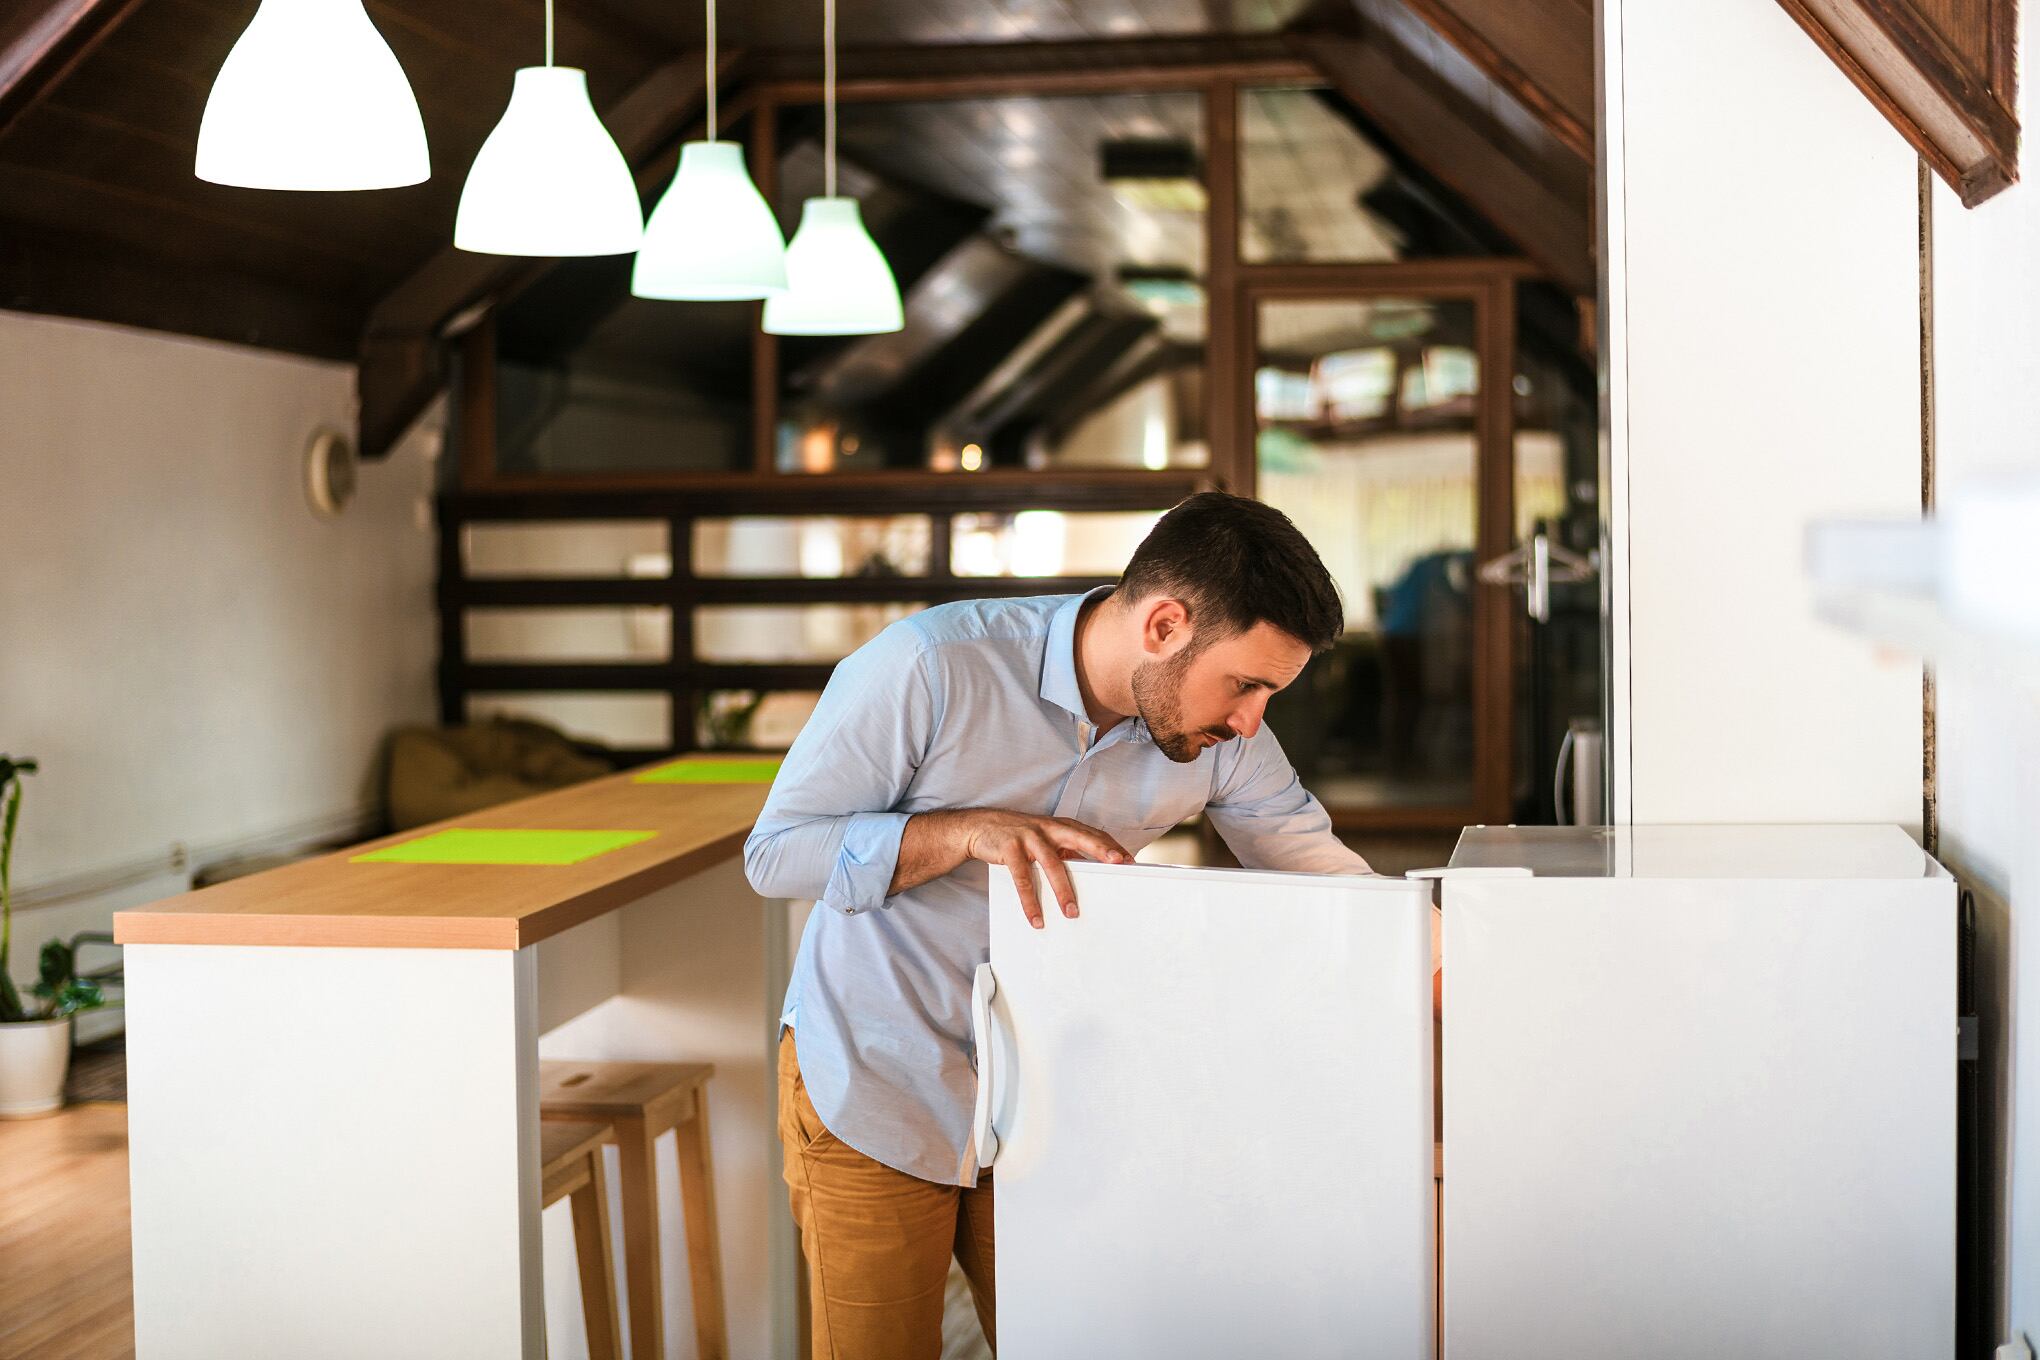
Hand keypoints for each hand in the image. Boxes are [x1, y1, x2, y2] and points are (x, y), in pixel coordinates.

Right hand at [957, 810, 1131, 928]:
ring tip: (1072, 912)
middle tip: (1118, 864)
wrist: (980, 826)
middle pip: (1080, 837)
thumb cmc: (1019, 835)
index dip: (1110, 845)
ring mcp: (1029, 837)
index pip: (1091, 834)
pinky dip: (1030, 900)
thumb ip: (1065, 851)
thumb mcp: (1045, 840)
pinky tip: (1036, 917)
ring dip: (1063, 890)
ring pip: (1052, 864)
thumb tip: (1089, 871)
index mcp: (1060, 827)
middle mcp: (1048, 828)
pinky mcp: (1010, 849)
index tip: (1129, 859)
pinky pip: (1023, 878)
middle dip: (1100, 850)